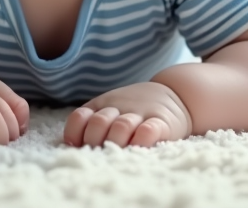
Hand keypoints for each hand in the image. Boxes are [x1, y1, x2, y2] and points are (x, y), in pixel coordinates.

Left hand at [63, 81, 191, 147]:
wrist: (176, 94)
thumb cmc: (135, 110)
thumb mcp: (112, 109)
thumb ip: (94, 124)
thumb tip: (71, 147)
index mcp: (102, 106)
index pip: (80, 117)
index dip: (75, 132)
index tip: (76, 146)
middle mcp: (119, 108)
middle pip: (99, 122)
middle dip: (94, 140)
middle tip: (97, 153)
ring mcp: (140, 114)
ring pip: (122, 126)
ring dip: (115, 140)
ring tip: (116, 152)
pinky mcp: (162, 122)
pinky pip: (150, 130)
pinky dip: (141, 139)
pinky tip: (137, 147)